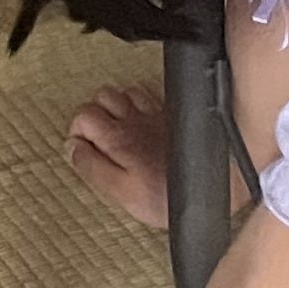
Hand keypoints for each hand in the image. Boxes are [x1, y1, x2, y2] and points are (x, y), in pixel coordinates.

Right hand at [63, 84, 172, 231]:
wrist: (216, 185)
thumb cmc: (170, 196)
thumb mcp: (122, 193)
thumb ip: (92, 168)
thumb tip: (73, 149)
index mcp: (118, 139)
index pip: (83, 116)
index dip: (77, 130)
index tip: (82, 147)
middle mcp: (135, 120)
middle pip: (102, 96)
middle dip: (94, 113)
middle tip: (97, 136)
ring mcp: (157, 115)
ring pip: (126, 91)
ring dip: (117, 105)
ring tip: (117, 126)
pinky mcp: (175, 117)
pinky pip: (152, 94)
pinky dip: (141, 101)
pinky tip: (143, 116)